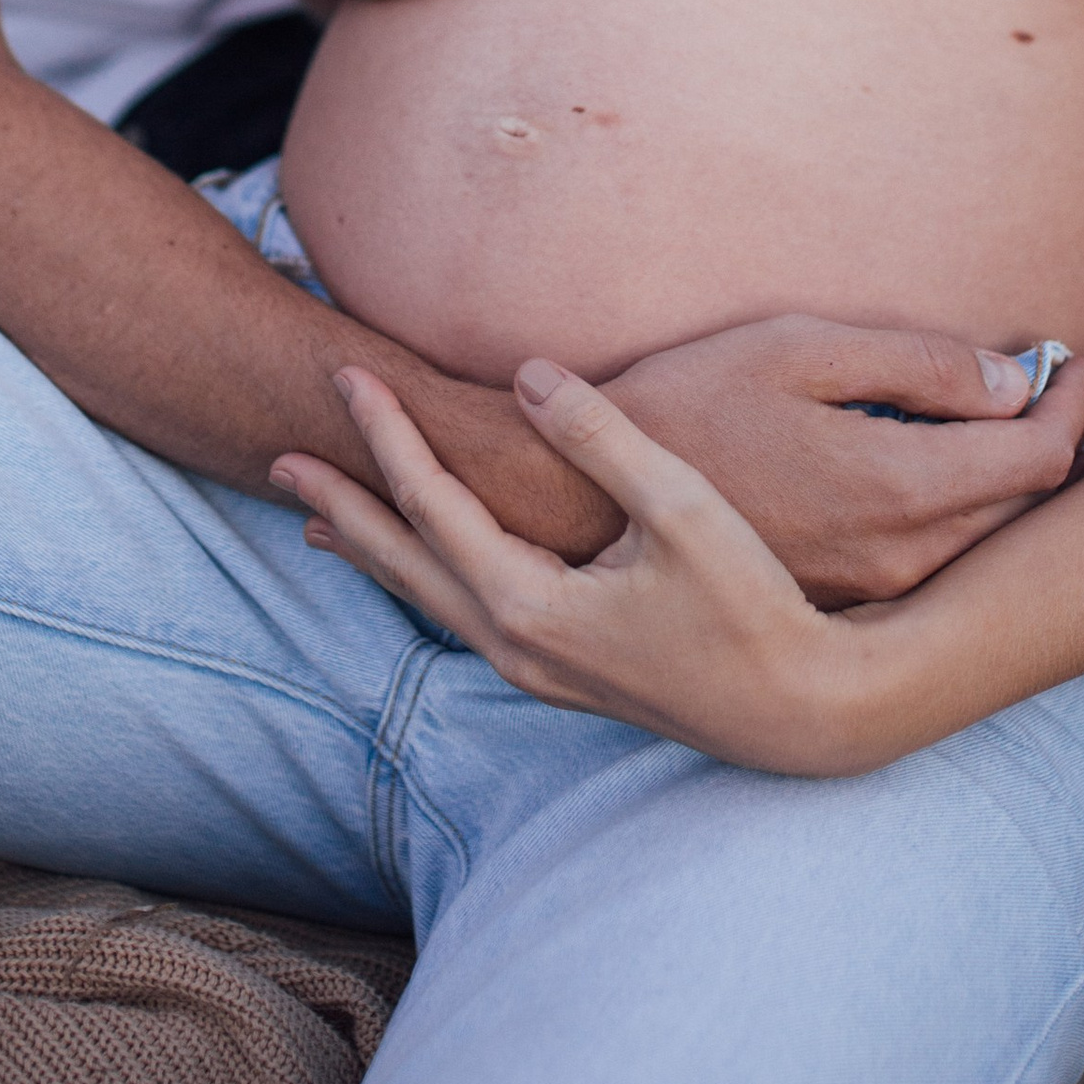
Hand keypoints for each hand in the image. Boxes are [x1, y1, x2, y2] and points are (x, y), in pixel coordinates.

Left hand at [273, 361, 882, 773]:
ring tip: (324, 520)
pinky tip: (427, 567)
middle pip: (404, 561)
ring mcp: (536, 668)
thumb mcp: (680, 507)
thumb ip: (597, 438)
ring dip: (377, 550)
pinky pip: (464, 615)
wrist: (800, 711)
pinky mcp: (563, 674)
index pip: (432, 504)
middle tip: (282, 457)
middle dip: (344, 506)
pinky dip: (426, 579)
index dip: (388, 434)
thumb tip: (524, 373)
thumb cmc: (753, 605)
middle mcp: (516, 645)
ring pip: (429, 597)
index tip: (348, 375)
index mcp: (529, 605)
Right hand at [607, 316, 1083, 605]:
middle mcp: (902, 554)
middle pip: (1029, 509)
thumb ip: (918, 363)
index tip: (1070, 361)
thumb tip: (1009, 381)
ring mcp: (876, 589)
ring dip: (1017, 487)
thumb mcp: (800, 347)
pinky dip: (970, 520)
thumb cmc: (694, 402)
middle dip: (1058, 443)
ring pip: (989, 544)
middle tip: (1056, 388)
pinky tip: (951, 477)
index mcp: (899, 485)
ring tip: (1012, 426)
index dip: (1072, 403)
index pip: (1039, 456)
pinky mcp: (848, 602)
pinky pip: (940, 566)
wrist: (595, 498)